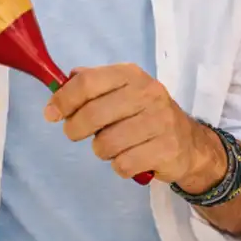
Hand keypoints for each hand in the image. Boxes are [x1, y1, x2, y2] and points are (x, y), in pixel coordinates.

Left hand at [43, 63, 219, 186]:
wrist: (189, 142)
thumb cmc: (145, 113)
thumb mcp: (121, 90)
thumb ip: (91, 83)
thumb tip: (60, 83)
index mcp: (131, 74)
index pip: (87, 83)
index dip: (64, 100)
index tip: (51, 113)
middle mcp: (148, 93)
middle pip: (93, 114)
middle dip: (75, 129)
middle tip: (75, 134)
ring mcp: (160, 122)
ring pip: (106, 144)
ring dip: (101, 150)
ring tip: (112, 146)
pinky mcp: (167, 149)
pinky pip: (123, 164)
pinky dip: (119, 166)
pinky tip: (130, 158)